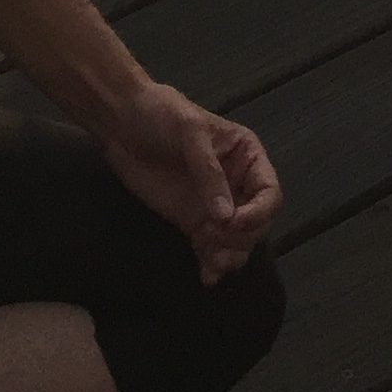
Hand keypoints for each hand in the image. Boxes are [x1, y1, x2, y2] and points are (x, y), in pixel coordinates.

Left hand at [97, 77, 281, 285]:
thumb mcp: (189, 131)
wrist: (122, 123)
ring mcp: (214, 206)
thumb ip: (208, 171)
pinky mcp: (192, 222)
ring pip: (237, 241)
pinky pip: (210, 249)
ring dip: (229, 255)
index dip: (259, 212)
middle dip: (240, 237)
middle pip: (257, 223)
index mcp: (246, 155)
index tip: (233, 222)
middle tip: (212, 237)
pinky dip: (212, 265)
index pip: (269, 192)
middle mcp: (236, 184)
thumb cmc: (161, 114)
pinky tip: (206, 276)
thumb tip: (226, 217)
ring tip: (211, 262)